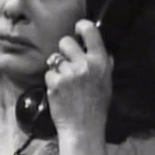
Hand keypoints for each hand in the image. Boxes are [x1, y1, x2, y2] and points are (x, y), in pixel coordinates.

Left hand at [44, 19, 113, 137]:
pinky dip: (52, 81)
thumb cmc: (96, 105)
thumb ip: (102, 63)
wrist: (83, 128)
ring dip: (57, 68)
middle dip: (64, 50)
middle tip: (68, 62)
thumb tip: (96, 45)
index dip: (81, 26)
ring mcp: (68, 73)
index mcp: (100, 62)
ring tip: (65, 81)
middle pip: (65, 41)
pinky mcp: (54, 82)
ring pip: (54, 58)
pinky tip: (60, 91)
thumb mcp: (106, 81)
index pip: (90, 31)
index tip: (78, 29)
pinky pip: (48, 73)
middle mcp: (84, 64)